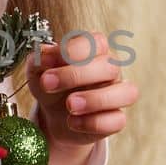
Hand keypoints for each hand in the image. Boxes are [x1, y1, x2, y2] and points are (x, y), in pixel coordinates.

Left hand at [26, 32, 137, 147]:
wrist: (53, 116)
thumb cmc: (51, 86)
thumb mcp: (38, 70)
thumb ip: (40, 59)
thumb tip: (44, 55)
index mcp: (94, 50)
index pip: (96, 41)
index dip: (72, 50)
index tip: (46, 62)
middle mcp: (111, 69)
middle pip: (110, 66)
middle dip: (76, 75)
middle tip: (49, 84)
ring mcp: (117, 94)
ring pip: (127, 93)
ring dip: (96, 99)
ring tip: (69, 105)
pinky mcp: (115, 119)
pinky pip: (118, 120)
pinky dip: (93, 123)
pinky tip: (73, 122)